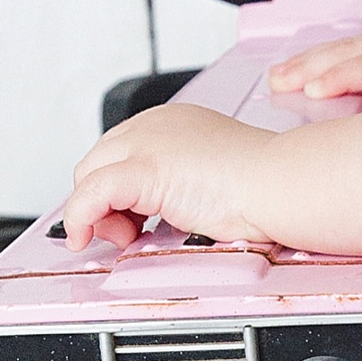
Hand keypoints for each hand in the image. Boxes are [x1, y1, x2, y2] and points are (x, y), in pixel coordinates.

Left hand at [64, 105, 283, 250]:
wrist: (280, 184)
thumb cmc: (265, 186)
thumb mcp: (210, 176)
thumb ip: (178, 184)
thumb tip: (152, 213)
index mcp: (173, 123)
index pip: (120, 151)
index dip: (116, 190)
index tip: (128, 218)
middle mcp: (155, 125)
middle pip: (98, 161)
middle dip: (103, 201)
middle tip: (130, 233)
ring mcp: (147, 143)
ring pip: (88, 176)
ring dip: (97, 213)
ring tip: (128, 236)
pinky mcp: (143, 169)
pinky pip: (89, 195)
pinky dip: (81, 219)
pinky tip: (85, 237)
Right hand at [265, 20, 361, 102]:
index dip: (344, 78)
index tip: (313, 91)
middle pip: (352, 51)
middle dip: (311, 67)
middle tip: (277, 84)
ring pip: (348, 48)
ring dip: (311, 62)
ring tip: (278, 78)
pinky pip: (353, 50)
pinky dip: (325, 60)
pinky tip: (305, 70)